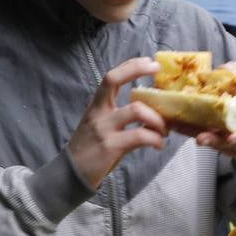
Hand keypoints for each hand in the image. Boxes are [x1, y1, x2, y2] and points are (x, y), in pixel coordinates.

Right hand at [67, 58, 168, 188]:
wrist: (72, 174)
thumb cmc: (90, 150)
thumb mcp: (100, 127)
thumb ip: (119, 116)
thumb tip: (150, 111)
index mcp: (96, 106)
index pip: (110, 77)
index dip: (130, 65)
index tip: (149, 62)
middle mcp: (98, 113)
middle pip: (114, 81)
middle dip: (138, 71)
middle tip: (158, 74)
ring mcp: (104, 129)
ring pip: (135, 110)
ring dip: (156, 118)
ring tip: (164, 130)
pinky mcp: (111, 146)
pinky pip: (140, 136)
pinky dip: (156, 139)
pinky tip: (159, 145)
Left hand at [171, 107, 235, 158]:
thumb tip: (226, 68)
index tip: (230, 137)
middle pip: (234, 145)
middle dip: (216, 142)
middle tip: (200, 138)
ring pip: (218, 147)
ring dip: (201, 139)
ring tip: (183, 129)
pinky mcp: (221, 146)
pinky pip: (207, 143)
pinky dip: (193, 134)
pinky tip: (179, 127)